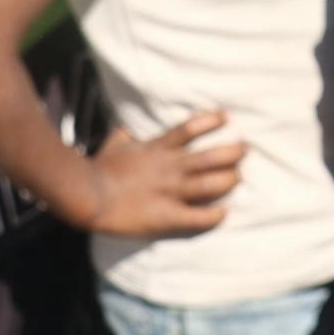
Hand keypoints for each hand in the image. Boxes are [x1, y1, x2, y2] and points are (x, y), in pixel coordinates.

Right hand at [72, 110, 247, 237]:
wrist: (88, 194)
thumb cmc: (98, 168)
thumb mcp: (113, 143)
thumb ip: (124, 135)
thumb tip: (125, 127)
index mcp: (157, 149)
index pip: (190, 129)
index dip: (211, 121)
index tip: (227, 117)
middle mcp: (170, 168)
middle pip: (210, 157)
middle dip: (232, 153)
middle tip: (245, 149)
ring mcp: (171, 192)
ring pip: (210, 185)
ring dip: (229, 180)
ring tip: (240, 177)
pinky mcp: (168, 216)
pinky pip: (198, 216)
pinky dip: (214, 215)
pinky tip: (225, 213)